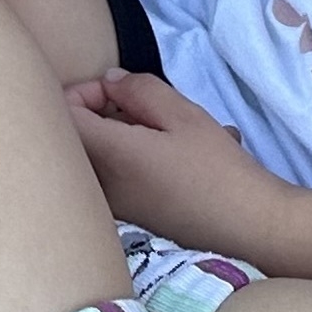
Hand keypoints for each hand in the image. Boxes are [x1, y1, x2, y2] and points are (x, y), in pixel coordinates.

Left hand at [67, 69, 287, 255]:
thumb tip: (109, 81)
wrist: (248, 230)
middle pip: (81, 135)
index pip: (63, 113)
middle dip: (109, 112)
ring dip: (130, 133)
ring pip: (105, 154)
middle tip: (149, 108)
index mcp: (108, 155)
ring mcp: (115, 207)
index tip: (122, 91)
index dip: (86, 91)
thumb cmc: (215, 169)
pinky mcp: (133, 218)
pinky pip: (123, 175)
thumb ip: (139, 90)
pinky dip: (143, 158)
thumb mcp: (182, 115)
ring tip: (176, 130)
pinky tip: (185, 157)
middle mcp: (100, 186)